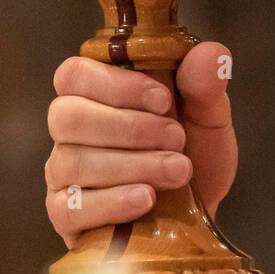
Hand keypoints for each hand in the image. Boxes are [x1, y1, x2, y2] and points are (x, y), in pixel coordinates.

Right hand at [44, 40, 237, 246]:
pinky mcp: (64, 217)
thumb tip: (212, 54)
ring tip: (179, 172)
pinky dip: (113, 202)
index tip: (164, 101)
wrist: (197, 219)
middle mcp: (69, 132)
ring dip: (133, 165)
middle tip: (177, 140)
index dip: (115, 85)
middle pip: (67, 116)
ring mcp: (62, 176)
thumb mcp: (208, 120)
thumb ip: (206, 86)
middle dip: (129, 128)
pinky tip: (146, 199)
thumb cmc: (194, 160)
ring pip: (74, 162)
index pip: (75, 74)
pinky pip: (71, 208)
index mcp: (93, 96)